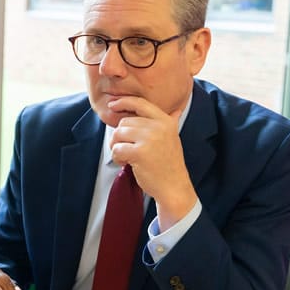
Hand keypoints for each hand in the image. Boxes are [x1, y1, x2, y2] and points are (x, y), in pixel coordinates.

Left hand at [107, 96, 196, 229]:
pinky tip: (125, 163)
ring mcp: (149, 139)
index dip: (124, 101)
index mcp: (165, 121)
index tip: (113, 105)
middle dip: (119, 136)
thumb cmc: (170, 165)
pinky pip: (117, 149)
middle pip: (124, 122)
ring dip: (117, 146)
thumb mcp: (173, 138)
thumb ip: (171, 122)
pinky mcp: (140, 152)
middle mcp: (158, 127)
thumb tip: (177, 110)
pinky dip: (117, 157)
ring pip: (118, 134)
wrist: (174, 187)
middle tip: (125, 149)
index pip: (140, 103)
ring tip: (126, 156)